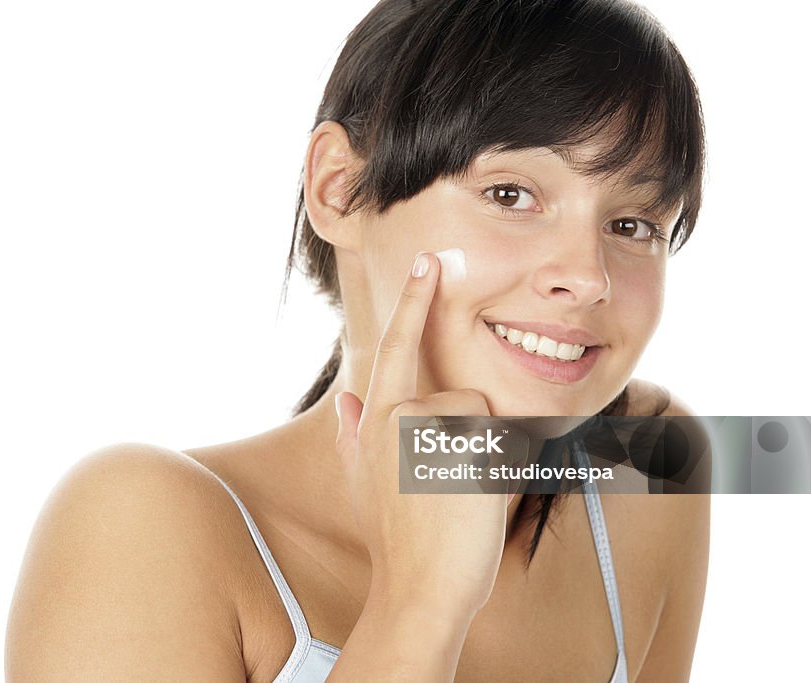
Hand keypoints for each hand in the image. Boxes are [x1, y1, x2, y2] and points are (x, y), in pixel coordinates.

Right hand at [334, 251, 509, 614]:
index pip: (396, 346)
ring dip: (486, 456)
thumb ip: (355, 436)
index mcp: (378, 417)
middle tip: (446, 491)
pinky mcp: (474, 449)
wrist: (420, 587)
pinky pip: (507, 445)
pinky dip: (503, 471)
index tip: (428, 262)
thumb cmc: (395, 539)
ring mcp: (438, 430)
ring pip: (488, 422)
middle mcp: (404, 414)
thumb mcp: (362, 484)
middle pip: (463, 399)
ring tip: (460, 498)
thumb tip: (346, 400)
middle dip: (468, 440)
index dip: (414, 301)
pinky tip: (478, 503)